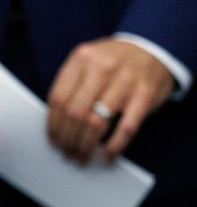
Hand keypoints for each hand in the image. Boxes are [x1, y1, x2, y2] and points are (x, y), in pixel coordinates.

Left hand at [46, 38, 172, 162]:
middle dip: (67, 139)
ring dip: (86, 145)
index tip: (53, 140)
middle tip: (67, 153)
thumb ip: (71, 83)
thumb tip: (55, 122)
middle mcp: (102, 69)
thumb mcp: (88, 61)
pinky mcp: (145, 95)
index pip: (58, 98)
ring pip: (97, 122)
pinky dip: (114, 146)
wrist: (153, 48)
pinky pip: (126, 128)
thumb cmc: (113, 61)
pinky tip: (106, 156)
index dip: (53, 124)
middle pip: (75, 113)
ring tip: (81, 157)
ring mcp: (125, 82)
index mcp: (81, 59)